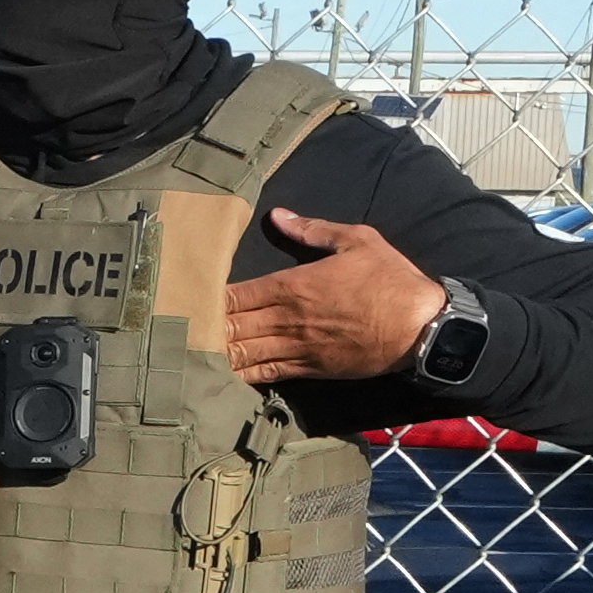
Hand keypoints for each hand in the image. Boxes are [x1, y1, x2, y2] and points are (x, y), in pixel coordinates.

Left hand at [205, 208, 448, 386]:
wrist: (420, 327)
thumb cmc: (390, 280)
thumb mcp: (356, 240)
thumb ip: (313, 230)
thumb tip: (279, 216)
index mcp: (294, 285)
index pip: (237, 293)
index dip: (208, 297)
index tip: (185, 296)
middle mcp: (288, 319)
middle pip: (232, 326)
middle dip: (202, 327)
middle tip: (171, 330)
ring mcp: (298, 347)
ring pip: (244, 353)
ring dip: (214, 354)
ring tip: (184, 355)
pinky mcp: (310, 369)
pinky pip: (267, 373)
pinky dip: (242, 375)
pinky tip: (220, 377)